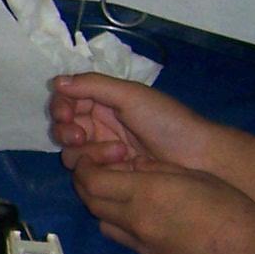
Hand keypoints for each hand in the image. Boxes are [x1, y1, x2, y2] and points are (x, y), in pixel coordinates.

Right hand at [50, 74, 227, 175]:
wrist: (197, 157)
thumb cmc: (166, 121)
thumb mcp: (131, 96)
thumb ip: (93, 86)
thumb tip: (56, 81)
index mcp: (106, 101)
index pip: (68, 100)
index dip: (60, 106)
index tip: (64, 114)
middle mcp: (101, 124)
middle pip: (64, 127)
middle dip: (65, 131)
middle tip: (78, 136)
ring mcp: (104, 150)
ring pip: (72, 151)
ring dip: (87, 150)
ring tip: (116, 151)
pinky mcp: (110, 172)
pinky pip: (87, 170)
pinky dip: (96, 166)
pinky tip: (119, 162)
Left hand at [71, 159, 254, 253]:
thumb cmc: (229, 208)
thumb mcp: (193, 176)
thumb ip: (156, 169)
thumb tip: (131, 166)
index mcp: (145, 192)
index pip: (92, 179)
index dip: (85, 165)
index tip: (94, 156)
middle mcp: (134, 218)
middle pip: (89, 200)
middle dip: (87, 181)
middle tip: (99, 168)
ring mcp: (139, 241)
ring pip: (99, 219)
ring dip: (99, 202)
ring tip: (117, 189)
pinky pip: (117, 235)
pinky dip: (114, 220)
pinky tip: (133, 211)